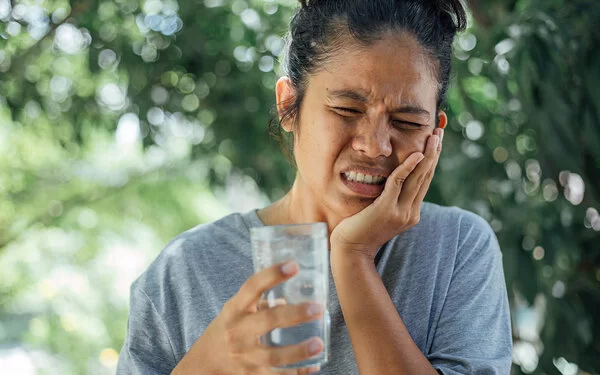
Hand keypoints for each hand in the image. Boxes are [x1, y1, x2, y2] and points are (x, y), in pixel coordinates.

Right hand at [172, 261, 323, 374]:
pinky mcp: (251, 374)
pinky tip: (314, 366)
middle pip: (266, 321)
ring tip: (319, 343)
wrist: (204, 361)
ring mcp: (244, 355)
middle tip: (318, 307)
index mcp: (235, 308)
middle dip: (294, 315)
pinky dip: (296, 373)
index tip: (293, 265)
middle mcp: (238, 331)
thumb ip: (261, 301)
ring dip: (298, 351)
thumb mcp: (236, 308)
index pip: (252, 287)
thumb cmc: (227, 327)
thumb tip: (292, 297)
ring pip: (272, 355)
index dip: (272, 275)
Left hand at [330, 128, 442, 260]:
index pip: (424, 181)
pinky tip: (415, 155)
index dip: (432, 161)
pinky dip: (408, 168)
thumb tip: (394, 182)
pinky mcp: (386, 210)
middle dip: (434, 153)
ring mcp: (400, 212)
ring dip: (427, 156)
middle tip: (440, 133)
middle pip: (426, 177)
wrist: (351, 250)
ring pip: (418, 178)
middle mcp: (410, 212)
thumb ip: (391, 199)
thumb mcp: (381, 213)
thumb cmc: (361, 230)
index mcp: (411, 212)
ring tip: (433, 138)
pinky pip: (399, 184)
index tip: (436, 142)